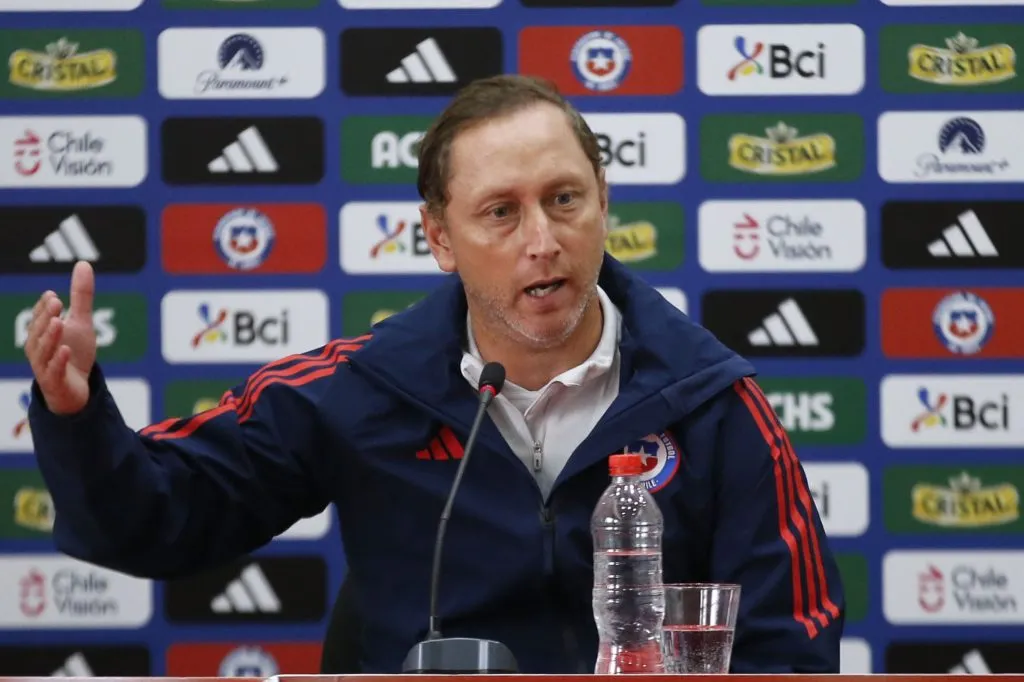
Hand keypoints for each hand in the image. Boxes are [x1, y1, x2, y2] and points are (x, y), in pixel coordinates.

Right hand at [24, 260, 97, 415]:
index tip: (54, 295)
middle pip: (39, 331)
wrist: (75, 389)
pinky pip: (54, 371)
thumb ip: (81, 295)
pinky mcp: (54, 382)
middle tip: (57, 303)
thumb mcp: (81, 322)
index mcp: (41, 332)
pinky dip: (59, 361)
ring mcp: (44, 366)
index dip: (46, 307)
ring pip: (44, 350)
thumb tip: (83, 264)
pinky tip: (66, 350)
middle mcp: (38, 348)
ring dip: (51, 336)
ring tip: (59, 322)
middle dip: (46, 317)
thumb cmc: (73, 352)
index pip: (41, 317)